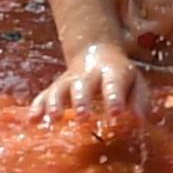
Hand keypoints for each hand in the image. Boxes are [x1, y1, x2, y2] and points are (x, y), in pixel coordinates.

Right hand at [30, 41, 151, 131]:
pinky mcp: (56, 86)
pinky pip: (44, 95)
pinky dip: (38, 106)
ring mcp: (70, 79)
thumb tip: (141, 121)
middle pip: (83, 86)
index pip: (113, 84)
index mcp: (112, 72)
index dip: (114, 99)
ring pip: (60, 89)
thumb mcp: (136, 82)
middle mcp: (88, 74)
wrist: (96, 51)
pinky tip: (32, 120)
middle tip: (83, 117)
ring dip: (56, 103)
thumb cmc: (120, 75)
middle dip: (82, 101)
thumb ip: (140, 100)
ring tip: (55, 118)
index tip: (115, 115)